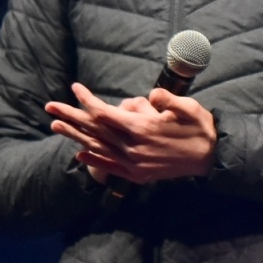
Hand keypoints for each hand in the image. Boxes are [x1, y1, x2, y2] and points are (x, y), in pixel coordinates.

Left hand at [47, 83, 216, 184]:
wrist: (212, 157)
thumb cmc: (200, 128)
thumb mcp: (188, 108)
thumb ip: (167, 100)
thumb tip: (149, 96)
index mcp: (143, 129)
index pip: (106, 114)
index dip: (87, 100)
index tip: (76, 88)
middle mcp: (134, 148)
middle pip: (95, 130)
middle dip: (71, 116)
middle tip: (50, 106)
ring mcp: (134, 163)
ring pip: (98, 148)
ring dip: (75, 136)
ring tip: (56, 126)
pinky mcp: (138, 174)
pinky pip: (110, 167)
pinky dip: (93, 160)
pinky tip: (79, 153)